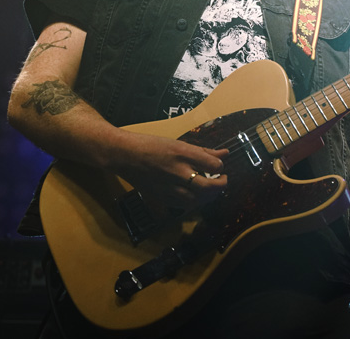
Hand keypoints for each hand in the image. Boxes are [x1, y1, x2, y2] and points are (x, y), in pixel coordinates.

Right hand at [110, 133, 228, 212]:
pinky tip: (195, 194)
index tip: (218, 165)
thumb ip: (204, 151)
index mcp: (183, 154)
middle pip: (209, 187)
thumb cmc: (152, 146)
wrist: (125, 155)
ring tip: (209, 188)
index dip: (220, 166)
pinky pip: (184, 206)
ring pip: (198, 200)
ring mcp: (169, 187)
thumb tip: (225, 154)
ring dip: (208, 196)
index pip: (214, 165)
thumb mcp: (180, 143)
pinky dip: (194, 202)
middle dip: (221, 185)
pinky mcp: (161, 198)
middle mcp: (178, 172)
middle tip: (222, 180)